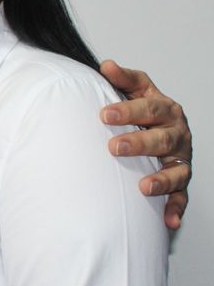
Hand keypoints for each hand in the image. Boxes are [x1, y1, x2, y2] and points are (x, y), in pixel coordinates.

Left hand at [99, 59, 191, 228]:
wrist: (160, 128)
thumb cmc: (143, 110)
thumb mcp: (136, 90)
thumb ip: (123, 79)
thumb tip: (106, 65)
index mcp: (166, 109)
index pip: (148, 108)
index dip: (127, 110)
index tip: (104, 114)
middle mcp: (177, 134)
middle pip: (162, 139)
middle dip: (139, 143)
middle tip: (114, 147)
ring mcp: (180, 159)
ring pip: (176, 171)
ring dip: (162, 180)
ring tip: (144, 187)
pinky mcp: (181, 181)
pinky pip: (182, 196)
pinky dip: (176, 208)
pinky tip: (168, 219)